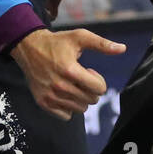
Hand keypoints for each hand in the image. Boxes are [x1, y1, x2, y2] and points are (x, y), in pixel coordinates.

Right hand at [9, 28, 125, 120]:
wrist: (29, 48)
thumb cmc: (58, 42)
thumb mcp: (80, 37)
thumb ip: (102, 44)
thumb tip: (123, 49)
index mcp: (70, 70)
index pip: (99, 89)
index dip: (98, 80)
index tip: (88, 71)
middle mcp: (59, 85)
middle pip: (91, 100)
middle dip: (90, 89)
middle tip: (79, 77)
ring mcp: (50, 96)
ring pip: (80, 109)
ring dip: (80, 98)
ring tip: (71, 83)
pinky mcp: (43, 102)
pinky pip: (66, 116)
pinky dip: (68, 107)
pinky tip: (63, 93)